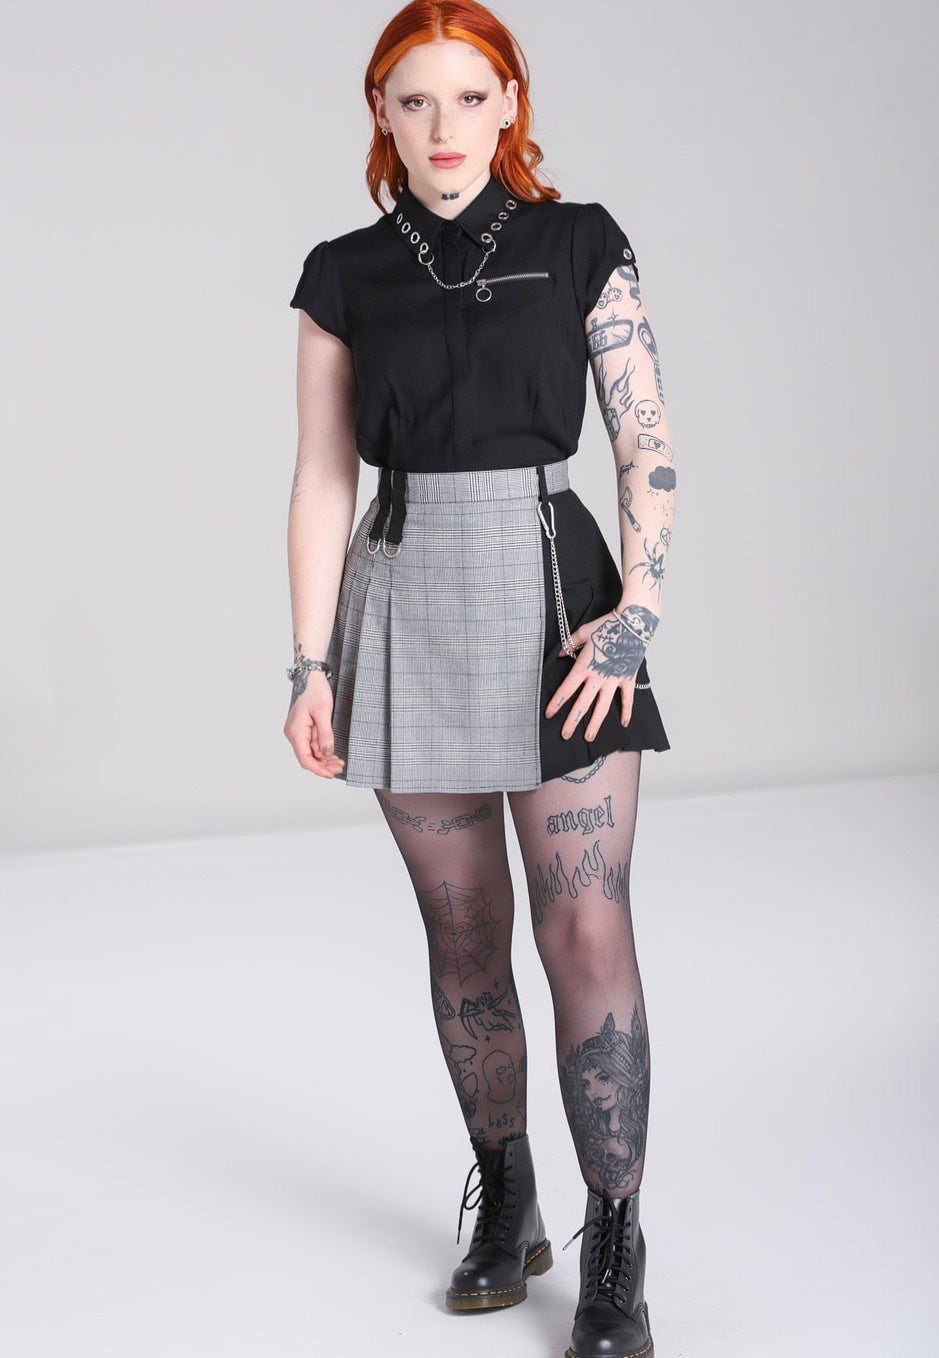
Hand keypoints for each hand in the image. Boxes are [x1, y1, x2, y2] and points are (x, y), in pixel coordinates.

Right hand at [283, 671, 345, 778]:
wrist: (310, 677)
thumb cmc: (314, 690)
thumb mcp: (323, 712)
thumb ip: (325, 734)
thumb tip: (327, 753)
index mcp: (295, 731)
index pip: (305, 758)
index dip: (318, 769)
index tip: (331, 774)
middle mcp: (293, 733)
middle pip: (307, 758)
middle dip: (323, 766)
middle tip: (339, 768)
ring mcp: (297, 732)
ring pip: (310, 753)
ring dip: (324, 760)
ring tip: (339, 763)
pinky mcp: (303, 729)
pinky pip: (312, 745)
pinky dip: (322, 751)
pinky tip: (333, 755)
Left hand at [544, 610, 645, 741]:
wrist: (633, 624)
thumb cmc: (608, 625)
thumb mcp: (584, 632)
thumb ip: (570, 644)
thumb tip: (560, 652)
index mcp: (584, 666)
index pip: (566, 689)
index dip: (557, 703)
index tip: (549, 714)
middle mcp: (597, 677)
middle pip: (582, 704)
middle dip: (572, 721)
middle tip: (565, 735)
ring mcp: (614, 680)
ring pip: (602, 707)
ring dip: (595, 723)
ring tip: (589, 737)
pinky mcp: (628, 679)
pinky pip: (627, 699)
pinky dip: (626, 712)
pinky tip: (623, 723)